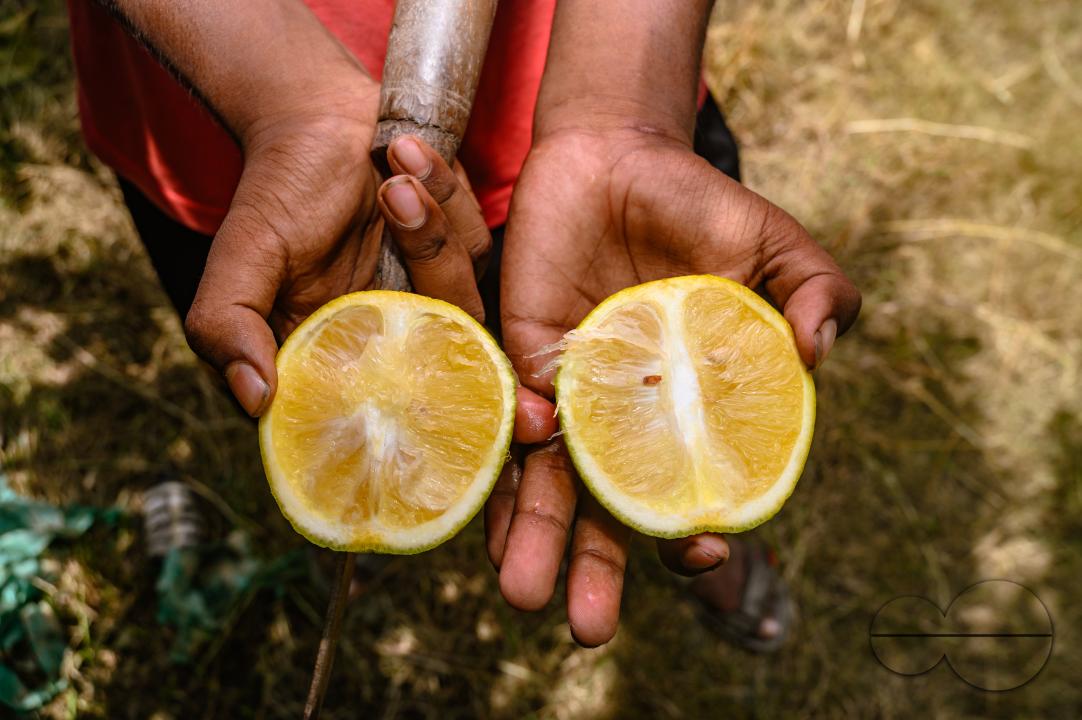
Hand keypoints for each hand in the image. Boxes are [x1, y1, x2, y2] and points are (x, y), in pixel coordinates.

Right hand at [183, 96, 492, 416]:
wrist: (320, 119)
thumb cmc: (278, 189)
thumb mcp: (241, 258)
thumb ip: (229, 327)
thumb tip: (251, 401)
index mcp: (337, 351)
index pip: (372, 405)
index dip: (391, 399)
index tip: (387, 331)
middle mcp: (391, 334)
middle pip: (441, 353)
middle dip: (425, 266)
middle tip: (394, 198)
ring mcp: (431, 294)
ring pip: (464, 291)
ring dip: (429, 222)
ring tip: (393, 167)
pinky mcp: (463, 254)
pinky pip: (477, 239)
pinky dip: (444, 190)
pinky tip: (406, 153)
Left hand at [488, 126, 860, 646]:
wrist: (617, 156)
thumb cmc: (702, 207)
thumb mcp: (775, 248)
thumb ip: (814, 294)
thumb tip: (819, 353)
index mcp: (693, 410)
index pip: (690, 490)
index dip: (694, 528)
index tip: (698, 550)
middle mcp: (628, 419)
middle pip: (610, 508)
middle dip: (598, 569)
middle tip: (587, 629)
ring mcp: (573, 394)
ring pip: (550, 481)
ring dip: (534, 538)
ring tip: (520, 595)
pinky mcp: (523, 357)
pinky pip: (510, 416)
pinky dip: (506, 454)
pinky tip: (493, 502)